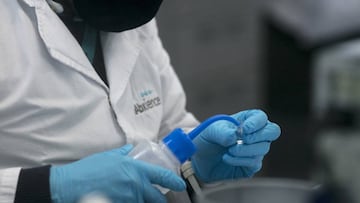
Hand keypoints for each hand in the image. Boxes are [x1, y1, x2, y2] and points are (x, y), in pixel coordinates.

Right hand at [50, 144, 185, 202]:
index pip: (162, 176)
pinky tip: (125, 199)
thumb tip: (133, 149)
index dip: (174, 181)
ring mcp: (127, 199)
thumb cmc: (88, 169)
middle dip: (160, 200)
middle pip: (156, 198)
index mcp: (135, 169)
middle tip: (158, 198)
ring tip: (136, 197)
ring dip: (143, 202)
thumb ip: (124, 153)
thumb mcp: (109, 156)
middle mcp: (135, 185)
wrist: (68, 185)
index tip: (180, 185)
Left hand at [191, 109, 280, 182]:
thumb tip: (235, 138)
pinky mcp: (251, 166)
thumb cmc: (207, 139)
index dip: (256, 123)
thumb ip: (223, 132)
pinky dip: (239, 160)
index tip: (243, 130)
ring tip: (228, 150)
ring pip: (262, 149)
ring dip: (243, 149)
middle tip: (243, 139)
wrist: (199, 159)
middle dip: (258, 136)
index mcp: (247, 120)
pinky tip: (227, 158)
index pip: (262, 117)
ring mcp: (255, 150)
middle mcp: (255, 135)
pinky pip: (253, 163)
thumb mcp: (210, 130)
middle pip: (273, 131)